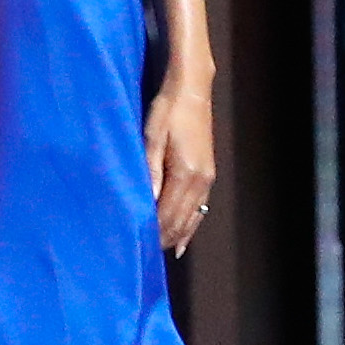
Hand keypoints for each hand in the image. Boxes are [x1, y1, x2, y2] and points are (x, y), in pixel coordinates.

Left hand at [145, 67, 214, 259]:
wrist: (192, 90)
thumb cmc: (168, 110)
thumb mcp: (152, 138)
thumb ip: (150, 172)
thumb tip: (146, 203)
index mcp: (186, 174)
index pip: (167, 215)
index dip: (153, 232)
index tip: (137, 245)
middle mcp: (201, 181)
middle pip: (181, 221)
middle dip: (164, 238)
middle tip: (143, 254)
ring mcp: (207, 179)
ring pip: (192, 218)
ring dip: (177, 235)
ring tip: (160, 251)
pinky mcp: (208, 174)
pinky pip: (199, 209)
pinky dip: (190, 225)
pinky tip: (183, 239)